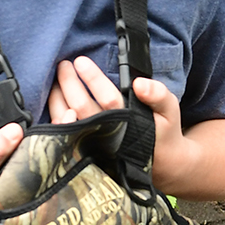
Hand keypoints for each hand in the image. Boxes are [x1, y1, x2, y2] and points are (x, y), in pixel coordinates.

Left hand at [47, 56, 200, 189]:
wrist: (159, 163)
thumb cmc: (162, 131)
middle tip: (63, 64)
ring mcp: (92, 143)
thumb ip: (159, 95)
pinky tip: (54, 99)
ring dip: (57, 96)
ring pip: (67, 119)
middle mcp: (107, 134)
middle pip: (81, 106)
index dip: (93, 79)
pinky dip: (55, 114)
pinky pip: (61, 132)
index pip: (108, 98)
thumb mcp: (169, 111)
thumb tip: (139, 84)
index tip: (81, 61)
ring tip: (57, 77)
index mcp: (129, 123)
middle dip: (68, 82)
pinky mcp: (83, 149)